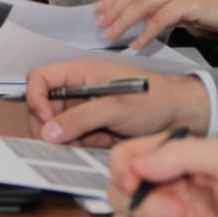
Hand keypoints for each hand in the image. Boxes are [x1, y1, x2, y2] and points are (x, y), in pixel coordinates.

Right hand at [25, 58, 209, 147]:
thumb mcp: (116, 107)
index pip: (39, 78)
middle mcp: (78, 88)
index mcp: (80, 72)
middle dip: (51, 127)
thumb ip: (81, 118)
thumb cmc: (154, 99)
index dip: (36, 99)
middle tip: (67, 142)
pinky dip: (83, 144)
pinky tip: (104, 141)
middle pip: (43, 106)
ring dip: (69, 139)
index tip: (47, 121)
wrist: (180, 114)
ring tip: (94, 140)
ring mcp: (84, 107)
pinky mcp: (93, 126)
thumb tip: (49, 132)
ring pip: (57, 126)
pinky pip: (73, 138)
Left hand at [95, 0, 217, 46]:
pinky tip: (136, 44)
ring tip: (111, 34)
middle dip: (114, 6)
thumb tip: (142, 17)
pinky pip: (161, 18)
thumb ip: (166, 1)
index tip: (101, 8)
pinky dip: (146, 32)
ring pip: (144, 2)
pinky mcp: (191, 0)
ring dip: (124, 20)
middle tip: (98, 22)